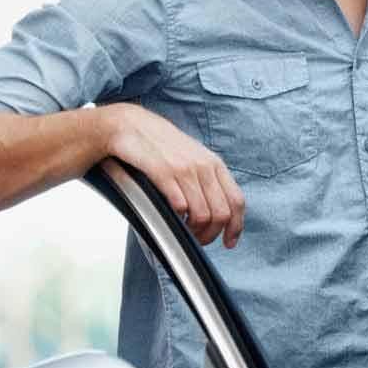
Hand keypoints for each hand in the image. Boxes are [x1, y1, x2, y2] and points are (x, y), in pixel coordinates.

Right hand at [98, 104, 245, 247]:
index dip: (236, 226)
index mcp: (214, 164)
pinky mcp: (164, 173)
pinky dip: (177, 220)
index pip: (237, 201)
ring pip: (202, 215)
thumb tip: (218, 212)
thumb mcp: (193, 157)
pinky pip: (179, 207)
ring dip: (193, 232)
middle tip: (198, 240)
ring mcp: (184, 169)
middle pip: (221, 213)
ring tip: (184, 232)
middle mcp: (204, 166)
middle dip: (211, 234)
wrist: (131, 125)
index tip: (229, 242)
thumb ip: (207, 180)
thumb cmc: (161, 145)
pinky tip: (171, 219)